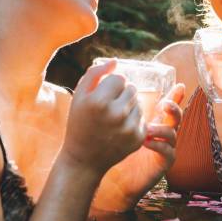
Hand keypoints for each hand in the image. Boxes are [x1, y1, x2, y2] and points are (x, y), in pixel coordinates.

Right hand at [62, 59, 145, 176]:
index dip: (111, 84)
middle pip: (132, 88)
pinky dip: (133, 120)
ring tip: (114, 117)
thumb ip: (95, 73)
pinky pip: (142, 118)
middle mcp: (116, 114)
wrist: (83, 159)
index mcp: (99, 101)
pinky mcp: (138, 138)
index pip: (120, 78)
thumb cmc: (79, 123)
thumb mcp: (79, 96)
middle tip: (109, 106)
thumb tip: (115, 61)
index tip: (103, 94)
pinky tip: (120, 128)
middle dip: (122, 93)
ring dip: (129, 106)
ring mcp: (129, 127)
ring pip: (139, 102)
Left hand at [91, 84, 183, 210]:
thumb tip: (105, 81)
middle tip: (164, 103)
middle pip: (176, 115)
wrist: (109, 176)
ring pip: (173, 133)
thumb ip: (113, 104)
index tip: (178, 86)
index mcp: (151, 119)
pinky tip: (146, 142)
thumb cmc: (108, 146)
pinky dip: (159, 145)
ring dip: (162, 128)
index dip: (174, 95)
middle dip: (174, 107)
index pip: (166, 104)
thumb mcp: (110, 122)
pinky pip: (168, 152)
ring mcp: (163, 146)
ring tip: (147, 128)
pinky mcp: (162, 162)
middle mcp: (160, 131)